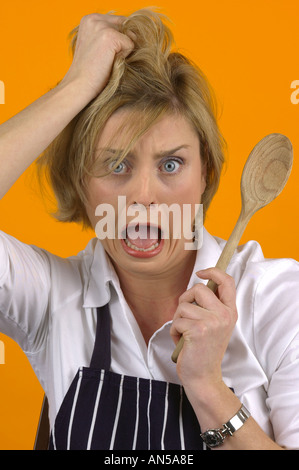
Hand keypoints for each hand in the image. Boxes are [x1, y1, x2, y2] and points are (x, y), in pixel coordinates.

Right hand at [61, 13, 134, 100]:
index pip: (119, 22)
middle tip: (105, 59)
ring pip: (129, 36)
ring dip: (122, 51)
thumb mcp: (96, 46)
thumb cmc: (90, 71)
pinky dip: (124, 57)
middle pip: (126, 27)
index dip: (119, 40)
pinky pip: (131, 44)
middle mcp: (94, 18)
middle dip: (122, 44)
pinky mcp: (110, 36)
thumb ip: (109, 35)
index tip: (104, 54)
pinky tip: (109, 63)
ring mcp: (102, 26)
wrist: (79, 85)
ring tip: (106, 61)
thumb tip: (135, 34)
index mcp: (89, 19)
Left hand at [170, 268, 237, 392]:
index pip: (227, 282)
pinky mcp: (198, 330)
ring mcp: (212, 322)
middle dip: (185, 300)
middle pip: (198, 288)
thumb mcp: (216, 326)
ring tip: (185, 334)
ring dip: (177, 320)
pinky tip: (183, 343)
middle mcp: (225, 315)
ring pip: (183, 305)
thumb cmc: (204, 350)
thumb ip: (211, 306)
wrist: (203, 377)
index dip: (213, 271)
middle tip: (185, 317)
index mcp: (230, 312)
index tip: (200, 273)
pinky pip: (177, 320)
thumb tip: (198, 284)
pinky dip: (174, 332)